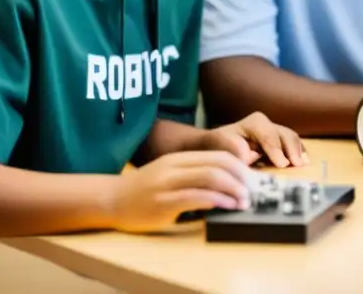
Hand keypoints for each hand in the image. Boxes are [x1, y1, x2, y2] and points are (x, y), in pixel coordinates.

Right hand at [110, 150, 251, 232]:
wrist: (109, 199)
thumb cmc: (142, 189)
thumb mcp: (169, 172)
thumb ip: (192, 173)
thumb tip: (226, 182)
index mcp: (179, 157)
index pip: (218, 155)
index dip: (240, 166)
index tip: (252, 179)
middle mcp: (175, 166)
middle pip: (218, 164)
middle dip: (241, 178)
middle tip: (253, 191)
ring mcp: (168, 184)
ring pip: (210, 178)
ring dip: (233, 190)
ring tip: (244, 201)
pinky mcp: (163, 202)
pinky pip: (196, 197)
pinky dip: (217, 201)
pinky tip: (227, 206)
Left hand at [202, 112, 308, 167]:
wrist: (218, 144)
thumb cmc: (219, 145)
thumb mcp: (220, 145)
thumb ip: (234, 148)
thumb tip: (248, 155)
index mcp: (254, 123)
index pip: (268, 135)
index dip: (276, 149)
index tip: (282, 164)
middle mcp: (267, 124)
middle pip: (285, 134)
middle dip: (292, 150)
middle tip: (298, 165)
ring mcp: (275, 131)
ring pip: (292, 138)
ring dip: (298, 152)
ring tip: (303, 165)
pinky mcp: (279, 140)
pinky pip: (294, 144)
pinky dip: (299, 153)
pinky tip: (304, 163)